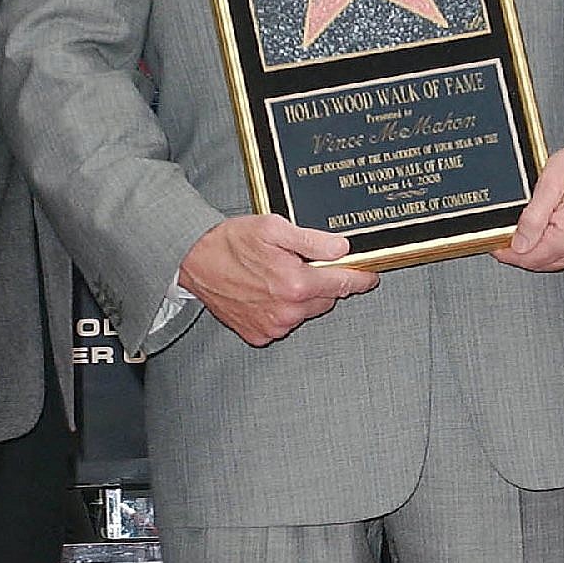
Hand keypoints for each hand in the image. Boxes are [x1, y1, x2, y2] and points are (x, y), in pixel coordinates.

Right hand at [178, 215, 378, 345]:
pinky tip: (264, 292)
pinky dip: (282, 310)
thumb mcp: (274, 228)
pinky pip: (284, 323)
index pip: (343, 284)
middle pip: (326, 299)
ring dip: (301, 297)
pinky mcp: (259, 335)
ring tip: (276, 276)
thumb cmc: (230, 241)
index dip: (360, 278)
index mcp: (297, 284)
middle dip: (322, 283)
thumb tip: (343, 248)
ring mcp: (273, 326)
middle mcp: (287, 311)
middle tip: (302, 264)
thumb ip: (313, 240)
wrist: (193, 261)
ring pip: (306, 312)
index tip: (370, 276)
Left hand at [495, 127, 563, 272]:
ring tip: (545, 223)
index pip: (529, 258)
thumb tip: (518, 244)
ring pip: (559, 261)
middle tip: (516, 231)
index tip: (497, 245)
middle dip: (526, 250)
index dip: (508, 252)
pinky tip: (563, 227)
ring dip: (545, 248)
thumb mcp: (550, 184)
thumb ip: (532, 219)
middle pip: (543, 263)